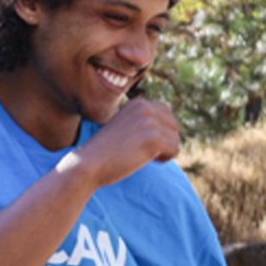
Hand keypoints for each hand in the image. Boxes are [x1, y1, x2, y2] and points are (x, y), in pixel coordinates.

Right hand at [66, 98, 180, 187]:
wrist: (89, 163)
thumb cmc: (107, 150)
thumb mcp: (125, 126)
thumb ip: (145, 120)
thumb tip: (175, 124)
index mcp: (138, 103)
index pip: (167, 115)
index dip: (157, 132)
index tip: (137, 140)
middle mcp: (145, 107)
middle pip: (174, 126)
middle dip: (163, 140)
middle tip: (140, 149)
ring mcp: (149, 121)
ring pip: (176, 139)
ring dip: (163, 151)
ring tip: (140, 154)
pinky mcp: (153, 138)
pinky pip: (175, 150)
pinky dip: (164, 159)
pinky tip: (145, 159)